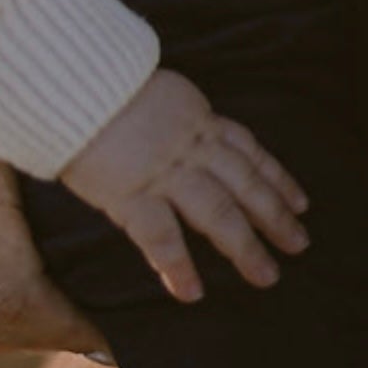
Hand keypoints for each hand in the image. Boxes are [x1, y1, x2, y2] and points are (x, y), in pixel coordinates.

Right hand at [60, 67, 310, 304]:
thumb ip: (169, 109)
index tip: (300, 200)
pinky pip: (161, 236)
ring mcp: (163, 169)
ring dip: (245, 245)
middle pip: (243, 182)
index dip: (275, 175)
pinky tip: (191, 292)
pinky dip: (178, 265)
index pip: (246, 147)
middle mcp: (188, 143)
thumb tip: (179, 122)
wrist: (67, 74)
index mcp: (193, 115)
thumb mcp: (148, 84)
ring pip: (217, 210)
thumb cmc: (96, 76)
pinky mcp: (130, 192)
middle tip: (300, 243)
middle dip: (274, 214)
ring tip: (267, 275)